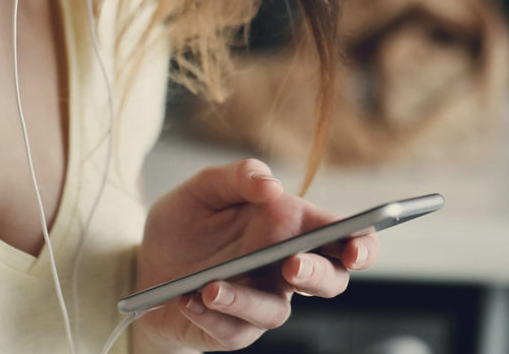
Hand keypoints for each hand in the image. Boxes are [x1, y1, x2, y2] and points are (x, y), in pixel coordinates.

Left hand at [132, 159, 378, 352]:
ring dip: (246, 299)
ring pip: (276, 311)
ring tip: (211, 286)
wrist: (145, 267)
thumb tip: (271, 184)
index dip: (362, 244)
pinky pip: (235, 331)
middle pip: (330, 281)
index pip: (345, 236)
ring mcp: (262, 299)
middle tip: (291, 263)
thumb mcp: (204, 189)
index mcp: (289, 226)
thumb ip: (238, 177)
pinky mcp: (234, 329)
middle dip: (317, 274)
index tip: (354, 248)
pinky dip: (213, 315)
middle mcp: (283, 266)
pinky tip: (191, 299)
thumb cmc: (185, 226)